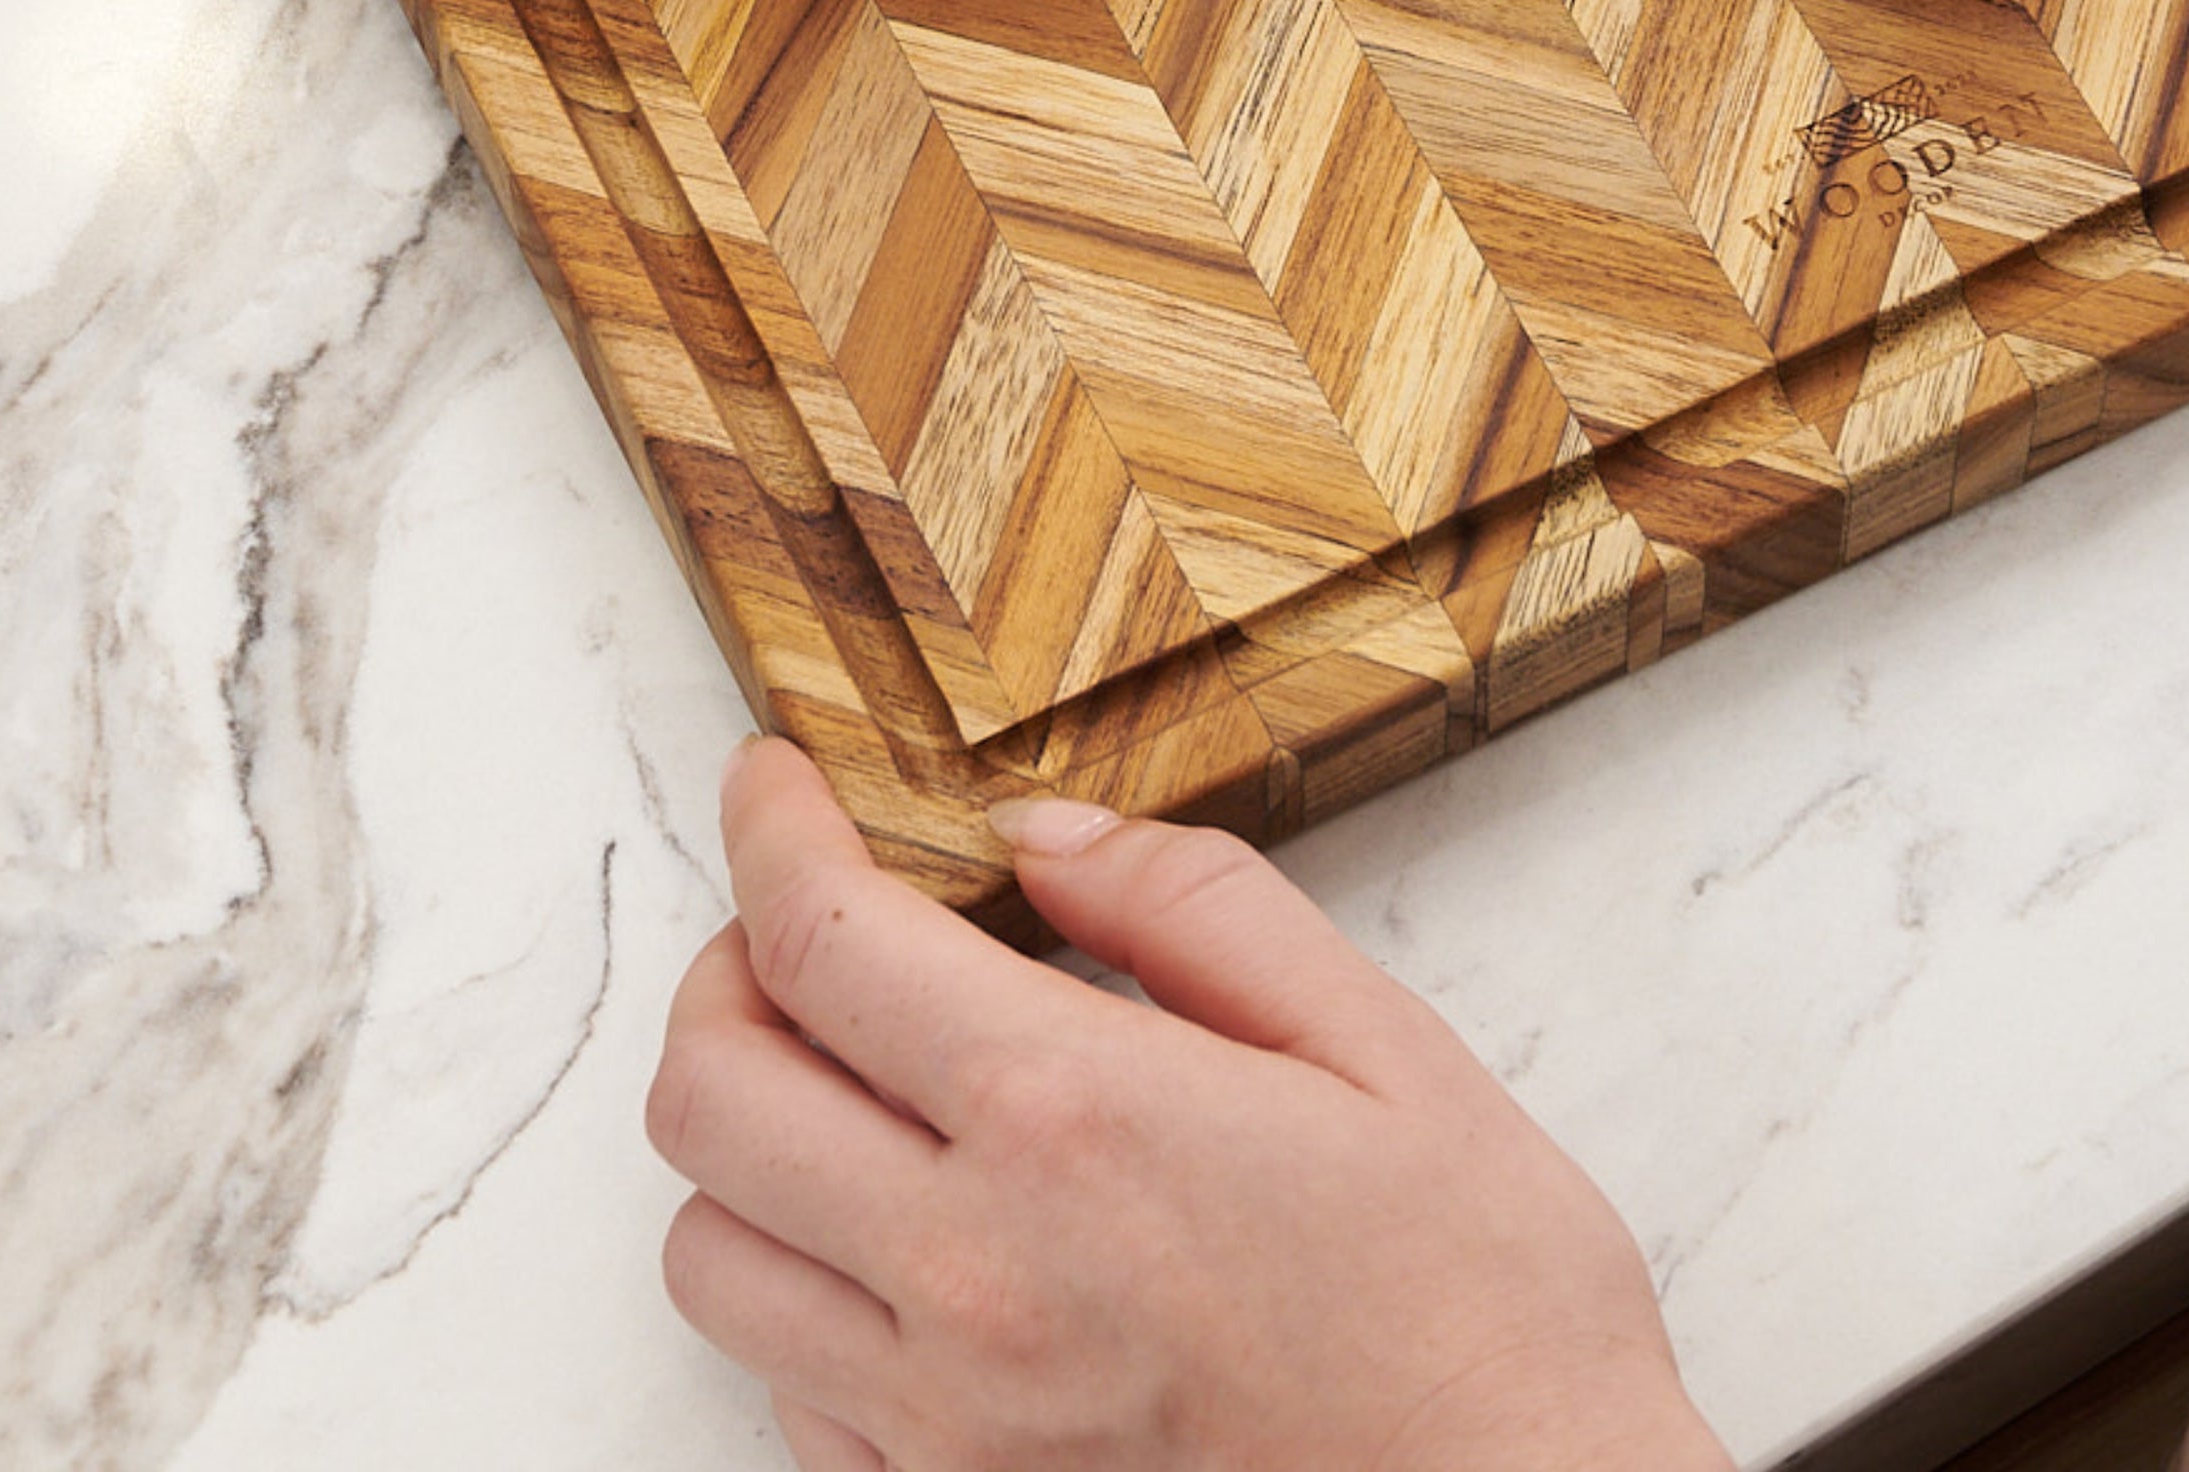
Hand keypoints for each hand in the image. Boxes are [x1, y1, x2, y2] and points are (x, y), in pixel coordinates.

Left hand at [645, 742, 1730, 1471]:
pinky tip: (911, 1240)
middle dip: (727, 972)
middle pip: (706, 1095)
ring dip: (748, 1143)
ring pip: (710, 1254)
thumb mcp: (1384, 1048)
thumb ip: (1194, 909)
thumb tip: (1044, 834)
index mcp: (1075, 1119)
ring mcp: (944, 1421)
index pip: (821, 942)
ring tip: (852, 1087)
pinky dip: (801, 1292)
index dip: (769, 831)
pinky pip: (784, 1391)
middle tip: (805, 924)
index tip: (771, 780)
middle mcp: (971, 1275)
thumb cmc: (1482, 1306)